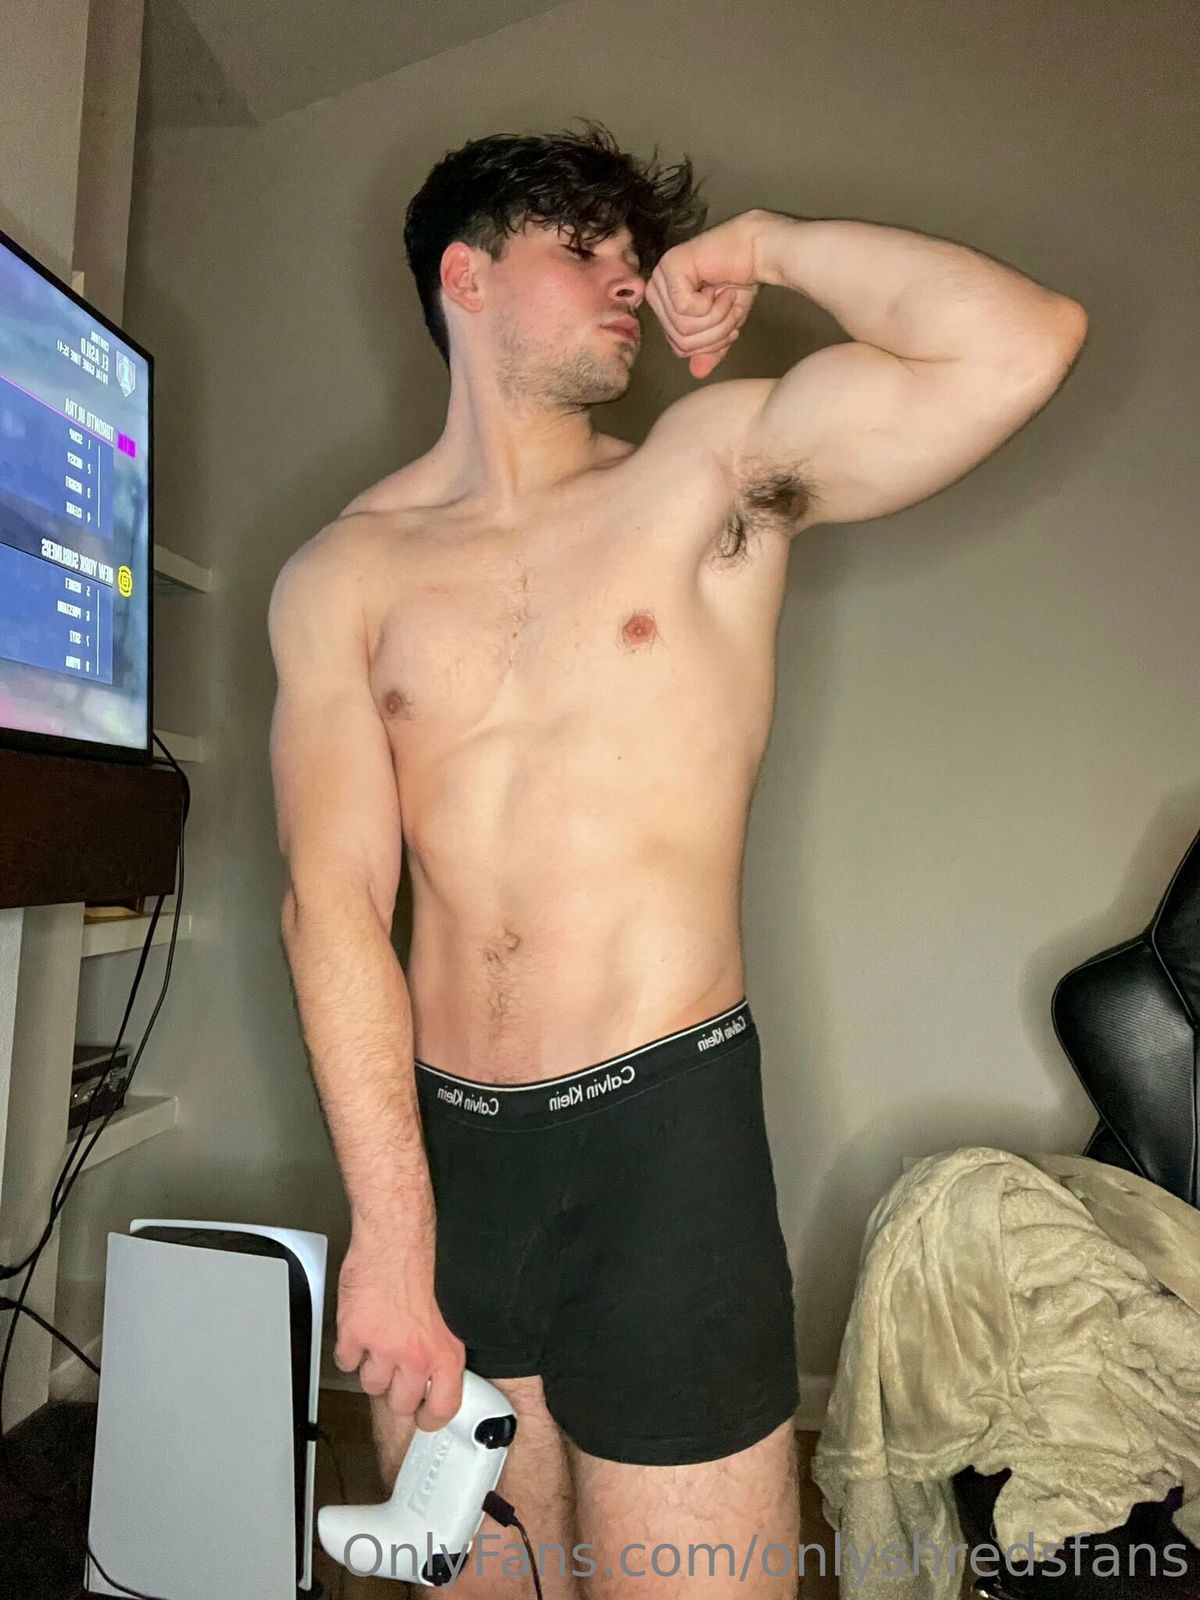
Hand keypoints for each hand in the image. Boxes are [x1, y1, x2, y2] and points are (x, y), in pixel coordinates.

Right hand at [333, 1230, 465, 1431]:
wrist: (396, 1238)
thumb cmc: (422, 1266)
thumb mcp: (449, 1314)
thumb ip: (440, 1348)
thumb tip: (434, 1375)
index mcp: (445, 1351)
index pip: (443, 1408)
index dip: (431, 1417)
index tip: (425, 1417)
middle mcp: (415, 1355)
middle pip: (399, 1404)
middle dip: (396, 1391)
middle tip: (396, 1372)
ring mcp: (383, 1347)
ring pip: (370, 1384)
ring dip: (372, 1367)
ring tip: (380, 1339)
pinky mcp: (355, 1334)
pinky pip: (347, 1361)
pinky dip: (350, 1349)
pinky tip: (361, 1329)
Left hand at [645, 210, 765, 378]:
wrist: (758, 252)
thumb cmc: (740, 282)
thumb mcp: (724, 325)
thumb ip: (709, 348)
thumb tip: (697, 372)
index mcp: (663, 305)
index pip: (678, 347)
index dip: (709, 344)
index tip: (728, 323)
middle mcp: (657, 289)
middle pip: (680, 341)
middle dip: (714, 331)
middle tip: (728, 306)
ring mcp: (661, 277)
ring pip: (683, 327)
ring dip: (716, 317)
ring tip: (725, 295)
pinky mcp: (670, 267)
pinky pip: (684, 308)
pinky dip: (710, 303)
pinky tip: (719, 285)